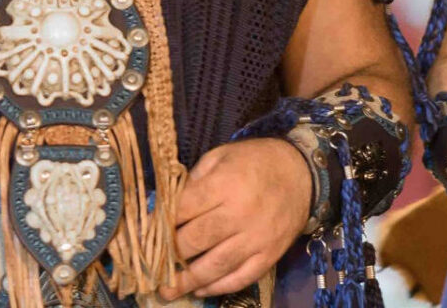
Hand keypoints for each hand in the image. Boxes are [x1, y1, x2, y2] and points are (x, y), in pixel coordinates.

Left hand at [161, 138, 311, 298]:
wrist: (301, 173)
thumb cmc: (254, 161)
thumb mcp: (221, 156)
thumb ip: (194, 180)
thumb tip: (166, 206)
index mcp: (224, 184)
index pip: (183, 210)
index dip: (160, 223)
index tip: (144, 234)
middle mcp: (240, 214)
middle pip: (196, 240)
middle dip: (170, 255)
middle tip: (150, 265)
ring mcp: (256, 238)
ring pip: (216, 266)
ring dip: (188, 281)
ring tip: (167, 290)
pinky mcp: (270, 255)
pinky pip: (241, 277)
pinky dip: (219, 287)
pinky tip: (200, 289)